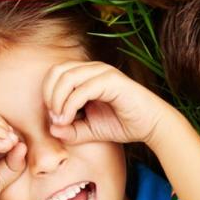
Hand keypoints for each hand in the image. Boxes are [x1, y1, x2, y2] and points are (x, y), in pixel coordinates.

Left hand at [43, 61, 168, 146]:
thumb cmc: (122, 124)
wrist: (151, 126)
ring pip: (67, 77)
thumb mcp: (89, 130)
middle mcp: (93, 69)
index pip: (56, 73)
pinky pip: (82, 89)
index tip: (52, 117)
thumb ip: (70, 130)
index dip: (47, 93)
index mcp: (86, 74)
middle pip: (58, 71)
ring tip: (60, 120)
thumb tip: (51, 129)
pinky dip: (70, 105)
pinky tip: (69, 119)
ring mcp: (103, 72)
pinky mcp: (112, 81)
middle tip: (53, 117)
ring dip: (57, 100)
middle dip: (49, 94)